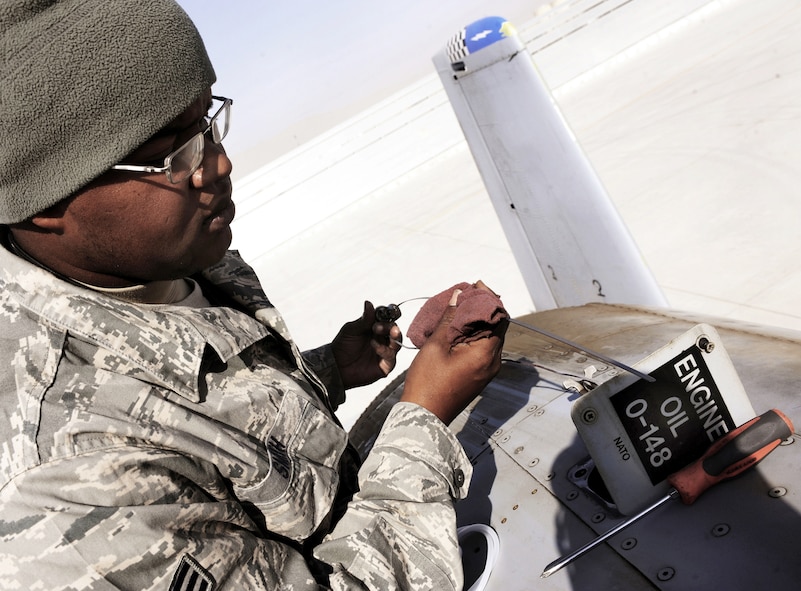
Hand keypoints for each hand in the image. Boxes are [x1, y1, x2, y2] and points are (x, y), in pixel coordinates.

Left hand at [332, 301, 402, 388]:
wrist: (336, 366)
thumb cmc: (342, 346)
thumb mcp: (351, 330)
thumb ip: (363, 319)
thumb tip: (369, 303)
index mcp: (375, 327)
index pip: (387, 318)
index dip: (388, 314)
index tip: (385, 313)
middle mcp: (382, 338)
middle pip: (394, 329)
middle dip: (389, 326)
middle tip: (377, 326)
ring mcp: (385, 351)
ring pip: (397, 342)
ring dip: (391, 336)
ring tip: (377, 333)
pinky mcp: (385, 365)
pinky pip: (391, 357)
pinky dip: (384, 350)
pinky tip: (374, 346)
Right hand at [400, 287, 506, 423]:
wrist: (424, 417)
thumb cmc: (427, 384)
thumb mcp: (436, 345)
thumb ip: (449, 318)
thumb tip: (459, 296)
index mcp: (486, 354)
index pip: (499, 317)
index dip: (489, 298)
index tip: (475, 286)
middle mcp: (493, 362)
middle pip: (497, 326)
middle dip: (483, 308)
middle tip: (465, 294)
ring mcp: (487, 371)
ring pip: (490, 337)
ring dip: (477, 321)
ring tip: (459, 308)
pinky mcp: (479, 376)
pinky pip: (483, 349)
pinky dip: (473, 335)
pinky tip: (457, 328)